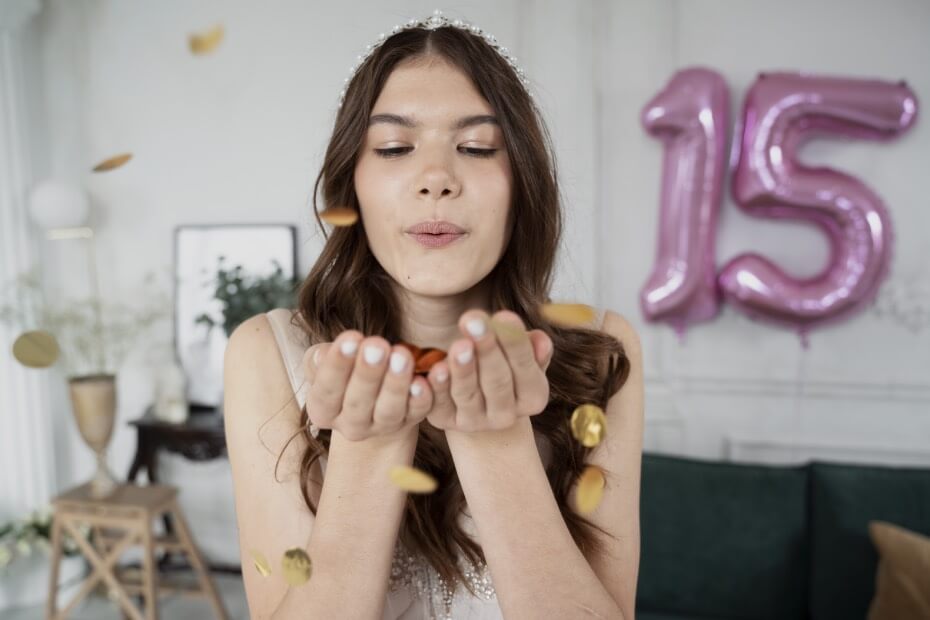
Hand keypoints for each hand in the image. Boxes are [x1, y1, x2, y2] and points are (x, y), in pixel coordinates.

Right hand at [303, 331, 433, 441]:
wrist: (375, 392)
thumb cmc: (346, 368)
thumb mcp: (327, 359)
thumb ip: (321, 358)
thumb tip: (322, 355)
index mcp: (323, 410)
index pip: (326, 390)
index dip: (337, 365)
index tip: (350, 337)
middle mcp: (351, 425)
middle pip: (358, 403)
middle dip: (368, 372)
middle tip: (377, 345)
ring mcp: (383, 427)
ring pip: (389, 410)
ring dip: (396, 383)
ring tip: (401, 356)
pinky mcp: (410, 421)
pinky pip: (418, 411)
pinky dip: (422, 396)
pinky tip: (424, 379)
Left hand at [423, 310, 553, 432]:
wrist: (478, 396)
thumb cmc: (503, 362)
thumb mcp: (521, 353)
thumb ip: (530, 347)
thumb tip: (539, 340)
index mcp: (532, 397)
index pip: (526, 370)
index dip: (515, 343)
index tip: (505, 315)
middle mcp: (505, 415)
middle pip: (497, 383)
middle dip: (486, 350)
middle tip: (473, 321)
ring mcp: (474, 421)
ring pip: (467, 394)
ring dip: (462, 369)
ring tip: (458, 345)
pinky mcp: (444, 421)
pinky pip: (437, 405)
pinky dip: (434, 389)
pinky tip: (431, 371)